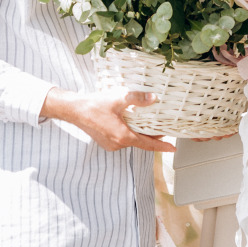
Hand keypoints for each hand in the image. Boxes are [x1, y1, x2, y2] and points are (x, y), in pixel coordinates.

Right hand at [41, 88, 175, 152]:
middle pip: (140, 142)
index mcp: (123, 136)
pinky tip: (128, 122)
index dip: (162, 146)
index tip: (173, 147)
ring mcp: (110, 144)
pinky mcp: (105, 141)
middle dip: (151, 136)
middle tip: (161, 128)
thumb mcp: (119, 98)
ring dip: (138, 133)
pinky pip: (121, 139)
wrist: (74, 110)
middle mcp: (118, 144)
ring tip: (145, 123)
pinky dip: (128, 133)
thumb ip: (137, 99)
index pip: (148, 144)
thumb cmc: (95, 105)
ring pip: (130, 140)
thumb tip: (153, 98)